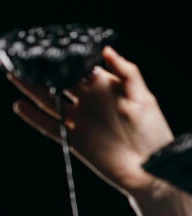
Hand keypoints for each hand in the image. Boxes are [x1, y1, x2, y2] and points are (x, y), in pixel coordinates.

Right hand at [9, 46, 175, 198]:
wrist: (151, 169)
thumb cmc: (154, 133)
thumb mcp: (144, 99)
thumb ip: (127, 73)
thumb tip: (106, 50)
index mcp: (107, 89)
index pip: (82, 68)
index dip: (67, 57)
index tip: (51, 45)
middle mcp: (91, 102)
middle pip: (61, 82)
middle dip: (43, 71)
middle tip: (25, 57)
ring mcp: (81, 121)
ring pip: (50, 101)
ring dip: (32, 89)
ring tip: (14, 74)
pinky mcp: (75, 140)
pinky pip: (50, 126)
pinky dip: (35, 118)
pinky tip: (20, 106)